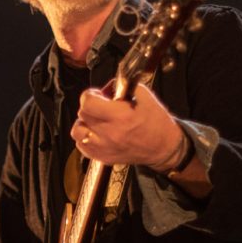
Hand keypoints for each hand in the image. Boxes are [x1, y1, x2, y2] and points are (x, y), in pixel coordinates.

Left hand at [71, 83, 186, 168]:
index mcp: (121, 116)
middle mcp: (109, 133)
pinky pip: (81, 147)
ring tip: (95, 120)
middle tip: (100, 105)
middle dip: (89, 105)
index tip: (98, 94)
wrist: (164, 148)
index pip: (88, 102)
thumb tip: (111, 84)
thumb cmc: (157, 123)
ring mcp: (105, 147)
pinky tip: (96, 133)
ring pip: (77, 132)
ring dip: (83, 122)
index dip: (90, 95)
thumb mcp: (147, 97)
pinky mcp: (104, 157)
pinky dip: (85, 138)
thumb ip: (127, 86)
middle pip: (82, 114)